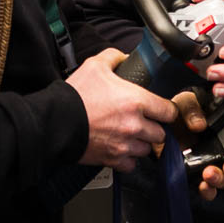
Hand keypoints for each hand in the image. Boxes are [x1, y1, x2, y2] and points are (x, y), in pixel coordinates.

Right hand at [68, 49, 175, 171]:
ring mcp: (124, 144)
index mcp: (135, 101)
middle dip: (154, 128)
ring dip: (142, 144)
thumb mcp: (95, 66)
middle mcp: (134, 125)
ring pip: (147, 150)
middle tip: (144, 123)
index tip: (162, 111)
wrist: (55, 121)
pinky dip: (128, 160)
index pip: (168, 111)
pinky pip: (131, 165)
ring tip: (131, 136)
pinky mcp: (112, 159)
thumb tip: (124, 57)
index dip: (166, 110)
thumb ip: (114, 57)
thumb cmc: (75, 96)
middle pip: (160, 134)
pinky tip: (121, 149)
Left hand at [171, 90, 223, 198]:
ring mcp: (213, 164)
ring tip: (209, 174)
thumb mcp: (185, 103)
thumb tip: (199, 125)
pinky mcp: (199, 177)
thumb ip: (192, 110)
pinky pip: (210, 189)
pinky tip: (203, 185)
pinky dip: (209, 191)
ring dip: (222, 178)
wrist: (157, 128)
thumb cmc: (177, 113)